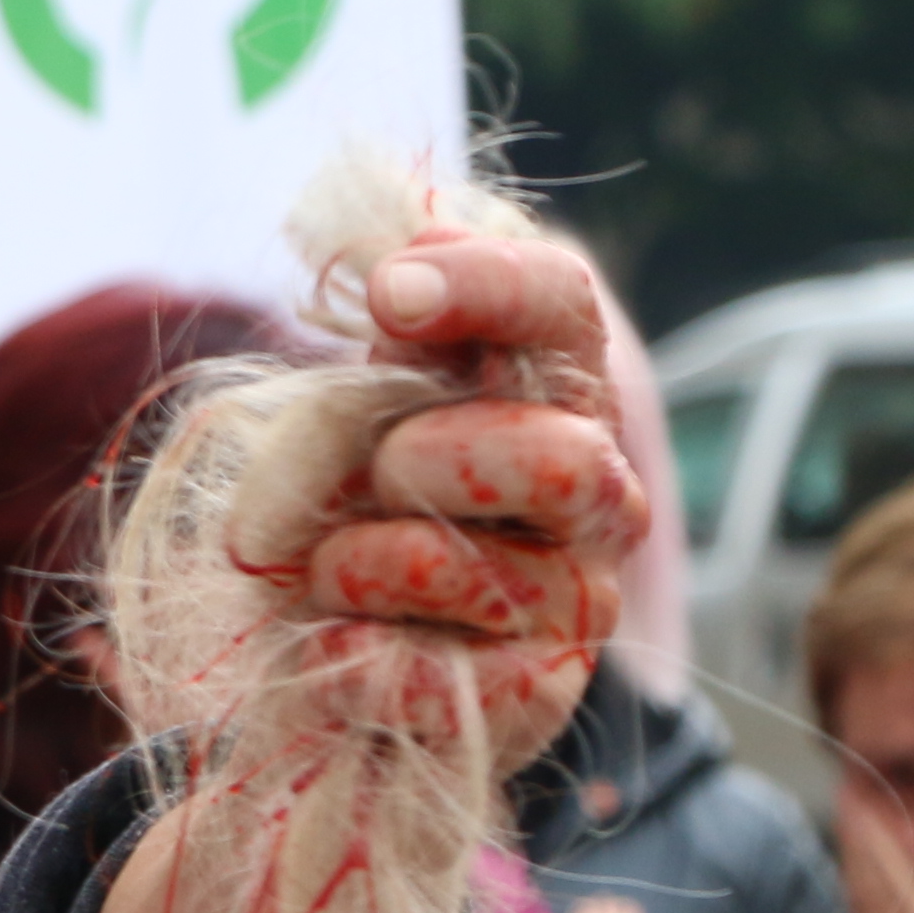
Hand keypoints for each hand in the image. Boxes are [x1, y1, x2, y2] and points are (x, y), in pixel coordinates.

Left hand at [289, 226, 637, 778]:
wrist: (321, 658)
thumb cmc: (345, 508)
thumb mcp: (352, 397)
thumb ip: (392, 320)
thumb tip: (385, 216)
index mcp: (552, 390)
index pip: (567, 307)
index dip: (489, 287)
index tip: (386, 295)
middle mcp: (592, 491)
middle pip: (564, 461)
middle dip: (429, 462)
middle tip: (373, 476)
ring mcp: (572, 599)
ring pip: (473, 572)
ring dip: (361, 564)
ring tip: (326, 573)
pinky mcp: (535, 697)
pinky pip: (440, 679)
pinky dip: (356, 659)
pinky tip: (327, 650)